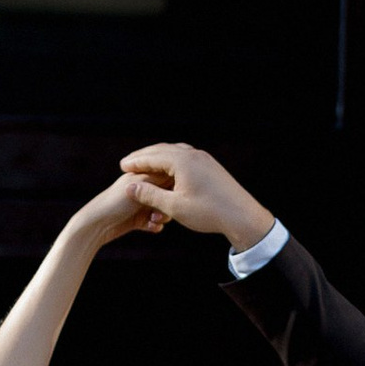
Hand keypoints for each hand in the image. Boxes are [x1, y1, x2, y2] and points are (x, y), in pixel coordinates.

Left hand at [61, 170, 166, 253]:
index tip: (175, 194)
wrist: (97, 225)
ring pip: (163, 210)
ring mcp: (141, 205)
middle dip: (167, 204)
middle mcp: (143, 189)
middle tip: (162, 211)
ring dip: (162, 216)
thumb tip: (178, 173)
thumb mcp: (141, 184)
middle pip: (166, 195)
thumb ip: (160, 178)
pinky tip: (151, 227)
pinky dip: (155, 225)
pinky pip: (155, 223)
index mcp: (142, 175)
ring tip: (155, 220)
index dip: (173, 186)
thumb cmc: (116, 201)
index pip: (166, 176)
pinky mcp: (139, 220)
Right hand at [120, 141, 274, 251]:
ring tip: (146, 164)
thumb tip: (131, 186)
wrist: (242, 216)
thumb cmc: (208, 213)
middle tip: (130, 162)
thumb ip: (151, 195)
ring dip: (159, 156)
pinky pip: (187, 157)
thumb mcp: (174, 207)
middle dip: (145, 155)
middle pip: (163, 149)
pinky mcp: (212, 167)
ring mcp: (205, 159)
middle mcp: (194, 155)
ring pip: (176, 152)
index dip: (136, 161)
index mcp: (183, 162)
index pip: (152, 157)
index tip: (122, 166)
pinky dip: (173, 160)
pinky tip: (169, 170)